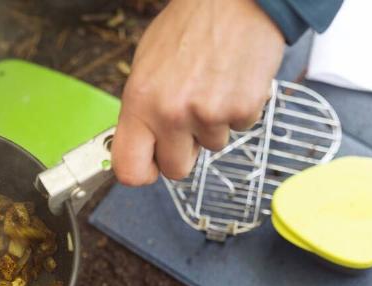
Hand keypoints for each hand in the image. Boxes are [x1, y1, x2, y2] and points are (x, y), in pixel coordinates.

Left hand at [112, 0, 284, 185]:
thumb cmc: (189, 27)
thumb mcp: (146, 66)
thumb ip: (141, 110)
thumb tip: (139, 144)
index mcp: (140, 103)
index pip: (128, 169)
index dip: (141, 173)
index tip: (149, 166)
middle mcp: (171, 113)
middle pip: (175, 170)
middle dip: (183, 151)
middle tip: (188, 121)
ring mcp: (208, 114)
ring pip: (211, 147)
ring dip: (213, 125)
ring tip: (213, 86)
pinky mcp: (242, 109)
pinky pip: (239, 128)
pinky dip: (239, 110)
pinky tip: (233, 80)